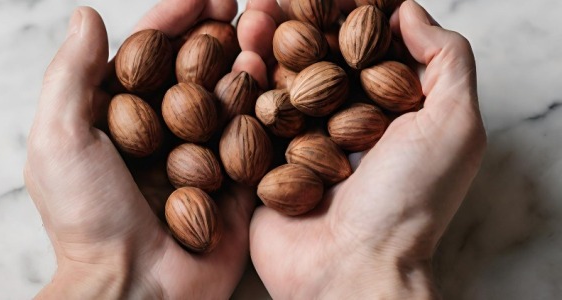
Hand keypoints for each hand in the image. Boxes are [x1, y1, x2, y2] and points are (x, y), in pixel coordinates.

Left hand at [24, 1, 255, 297]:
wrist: (134, 289)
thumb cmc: (88, 217)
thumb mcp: (61, 140)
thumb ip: (72, 75)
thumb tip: (87, 15)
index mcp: (121, 119)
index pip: (150, 55)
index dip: (175, 19)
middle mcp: (164, 133)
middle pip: (196, 69)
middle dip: (219, 33)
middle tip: (243, 2)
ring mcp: (203, 156)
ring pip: (229, 97)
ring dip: (246, 59)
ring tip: (262, 28)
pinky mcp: (235, 183)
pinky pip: (252, 138)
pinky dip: (263, 106)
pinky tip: (271, 78)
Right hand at [240, 0, 486, 297]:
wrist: (350, 270)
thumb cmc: (406, 202)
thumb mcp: (453, 125)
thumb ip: (446, 60)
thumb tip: (406, 11)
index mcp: (389, 111)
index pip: (365, 46)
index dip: (345, 13)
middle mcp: (344, 123)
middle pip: (317, 59)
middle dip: (297, 24)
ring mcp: (302, 143)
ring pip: (279, 82)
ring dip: (264, 46)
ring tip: (253, 15)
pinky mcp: (266, 163)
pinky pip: (251, 118)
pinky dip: (242, 86)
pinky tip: (235, 57)